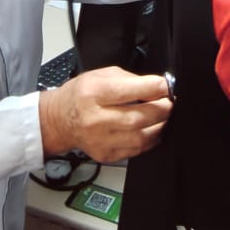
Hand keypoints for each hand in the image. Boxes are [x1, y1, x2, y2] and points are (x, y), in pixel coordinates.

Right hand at [39, 67, 172, 162]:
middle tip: (169, 102)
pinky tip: (151, 130)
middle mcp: (95, 119)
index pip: (129, 92)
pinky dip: (149, 140)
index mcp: (93, 94)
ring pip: (141, 137)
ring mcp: (100, 140)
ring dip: (159, 126)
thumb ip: (130, 79)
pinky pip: (136, 150)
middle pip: (138, 117)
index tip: (167, 86)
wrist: (60, 120)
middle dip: (161, 109)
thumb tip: (158, 86)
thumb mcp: (101, 75)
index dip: (154, 88)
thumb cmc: (81, 95)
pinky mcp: (106, 154)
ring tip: (163, 117)